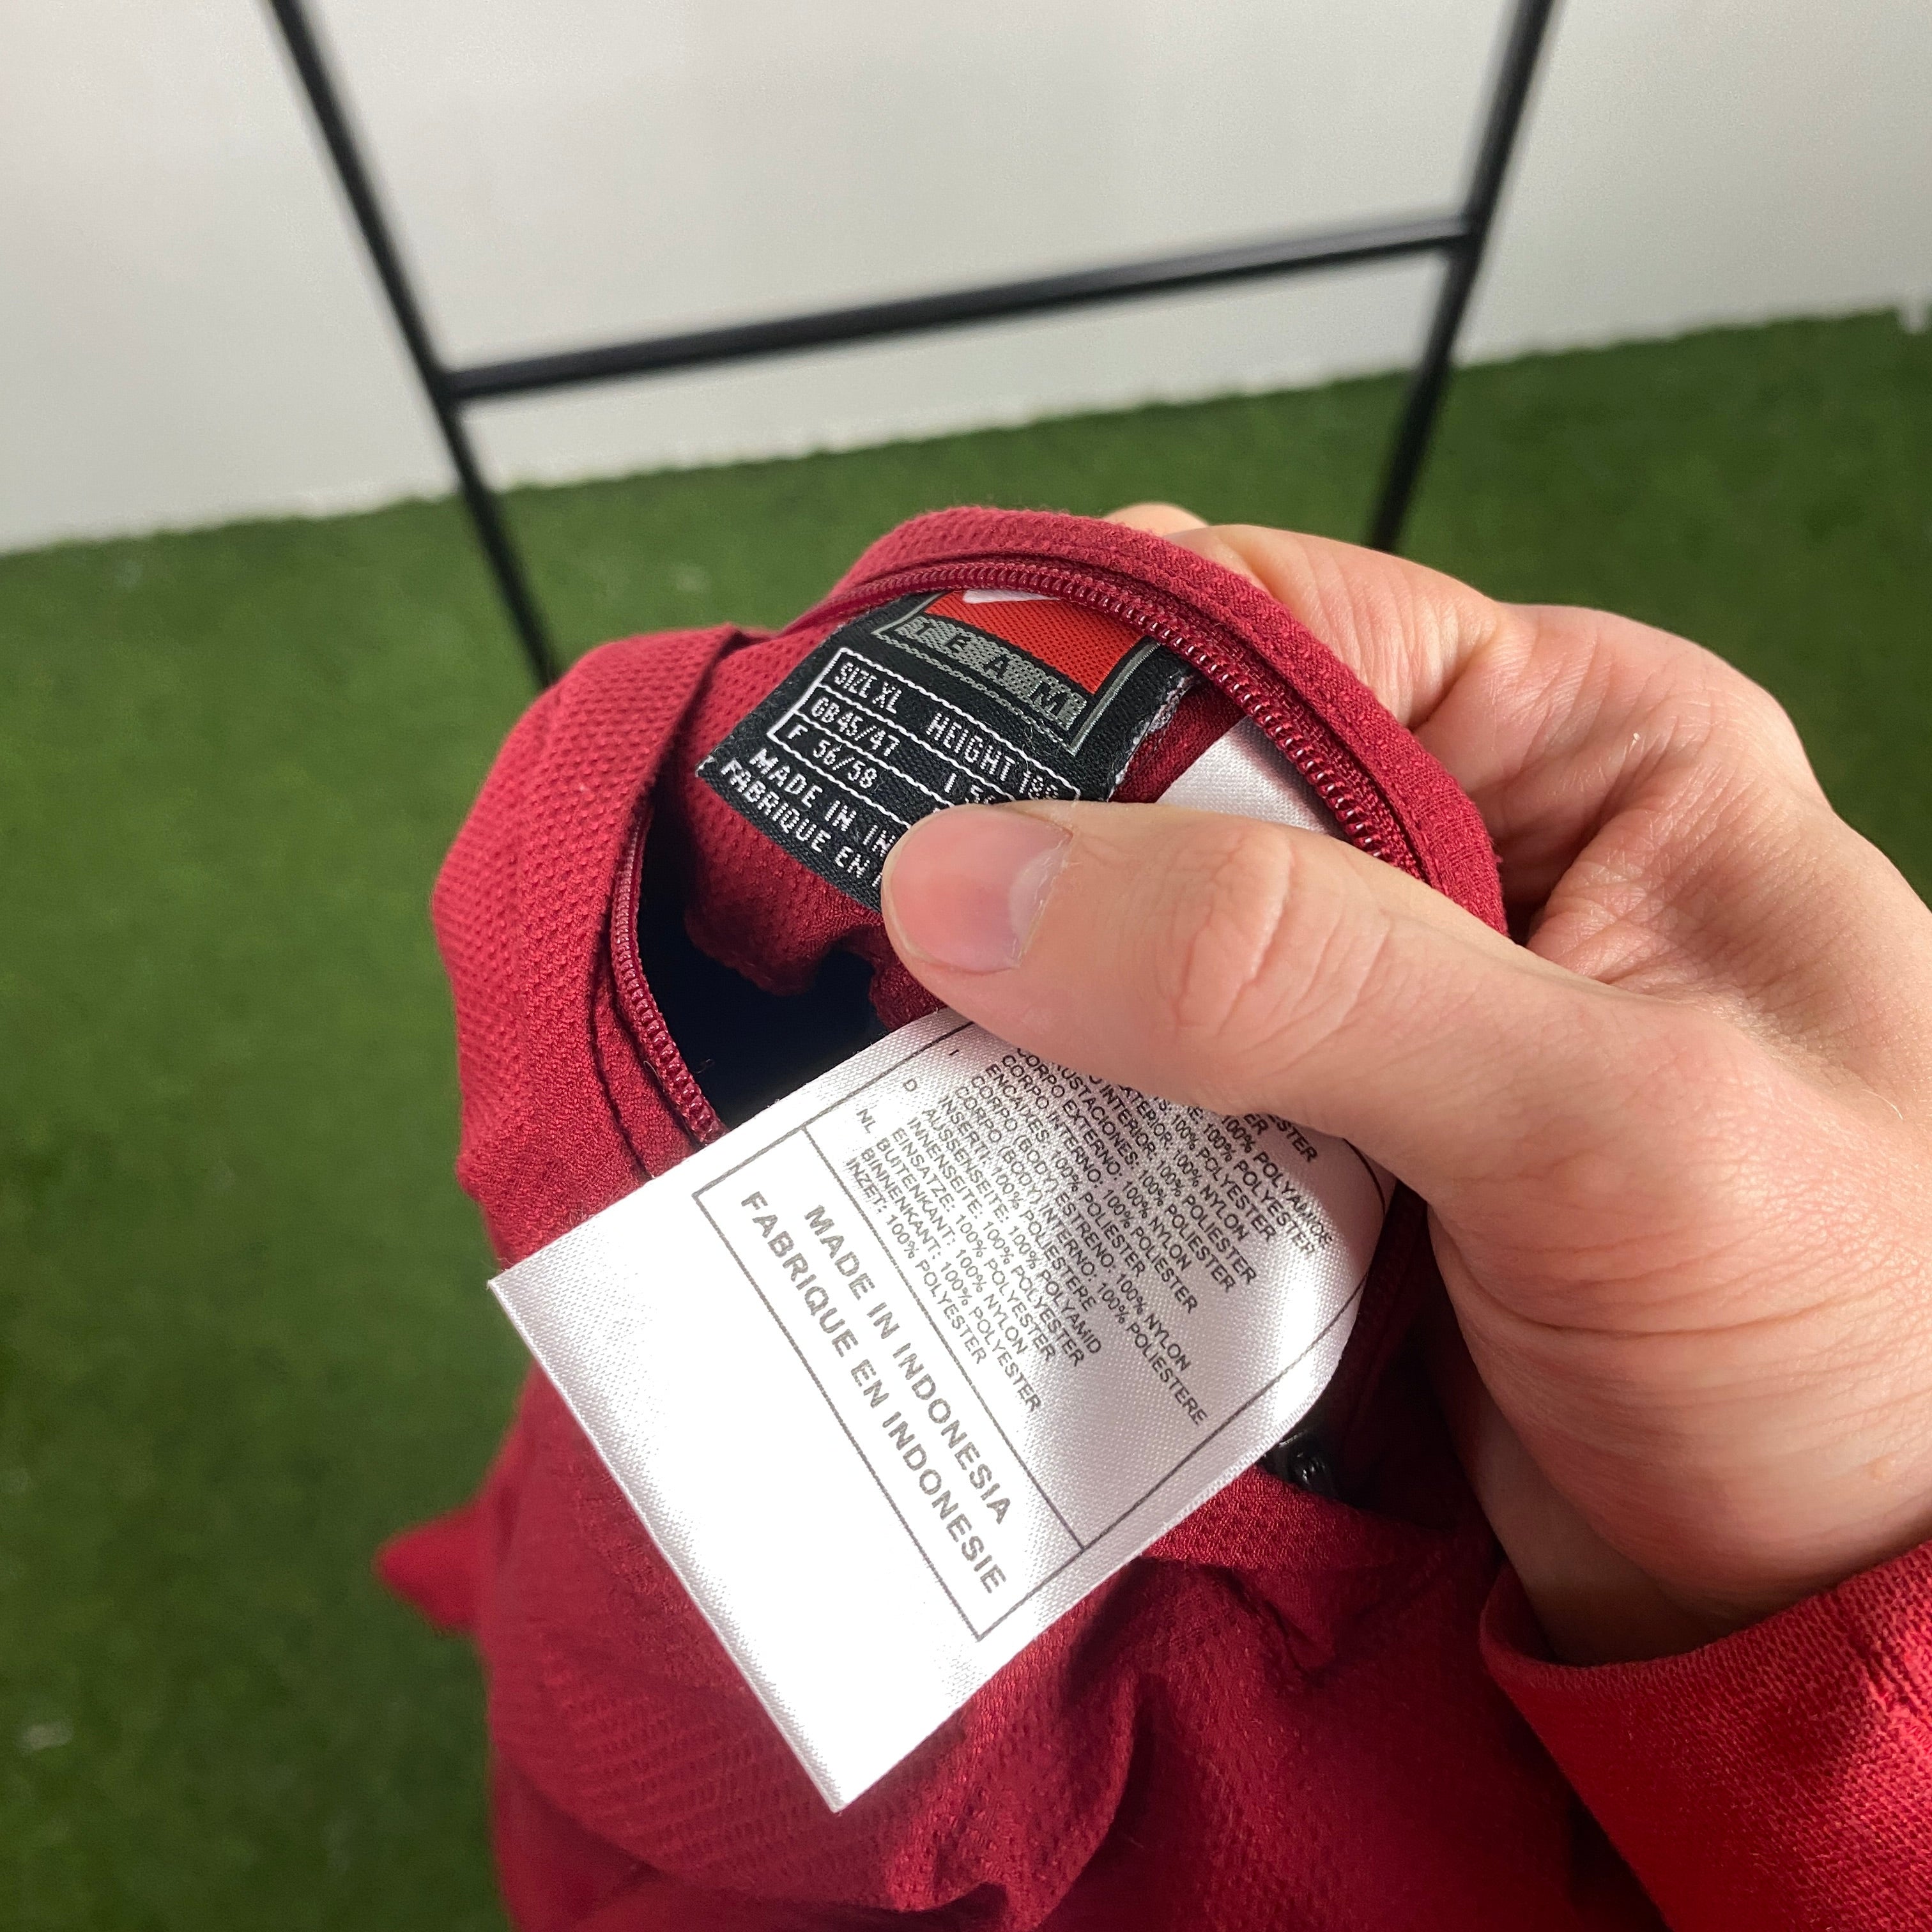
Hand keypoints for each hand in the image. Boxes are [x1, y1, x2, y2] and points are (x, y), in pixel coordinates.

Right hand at [877, 507, 1931, 1663]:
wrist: (1820, 1618)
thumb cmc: (1853, 1352)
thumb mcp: (1601, 1124)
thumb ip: (1300, 975)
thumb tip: (983, 877)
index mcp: (1579, 752)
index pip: (1281, 620)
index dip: (1091, 660)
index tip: (916, 750)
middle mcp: (1463, 855)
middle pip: (1175, 789)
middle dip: (1031, 862)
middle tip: (870, 934)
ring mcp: (1375, 1018)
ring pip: (1131, 957)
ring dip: (1023, 1018)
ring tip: (898, 1067)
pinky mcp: (1309, 1157)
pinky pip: (1135, 1105)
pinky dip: (1055, 1137)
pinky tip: (982, 1170)